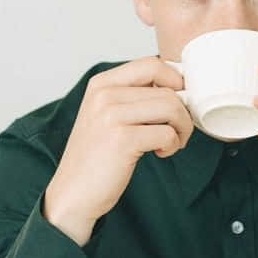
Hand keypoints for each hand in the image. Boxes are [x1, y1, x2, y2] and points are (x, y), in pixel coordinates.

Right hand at [44, 57, 192, 243]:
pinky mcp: (122, 139)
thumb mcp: (107, 115)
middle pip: (168, 89)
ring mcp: (111, 115)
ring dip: (182, 128)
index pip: (152, 64)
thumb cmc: (97, 157)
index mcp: (102, 84)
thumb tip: (178, 87)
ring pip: (172, 107)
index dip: (176, 81)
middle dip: (183, 112)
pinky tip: (160, 154)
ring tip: (171, 143)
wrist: (73, 193)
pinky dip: (172, 145)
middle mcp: (104, 94)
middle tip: (178, 131)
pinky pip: (167, 133)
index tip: (180, 101)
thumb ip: (133, 97)